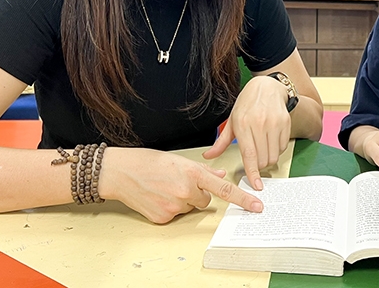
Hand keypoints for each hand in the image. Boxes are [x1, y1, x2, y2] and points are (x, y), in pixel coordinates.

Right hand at [99, 147, 262, 223]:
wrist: (120, 172)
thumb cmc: (148, 162)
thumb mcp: (179, 160)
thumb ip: (203, 170)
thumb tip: (221, 174)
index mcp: (193, 173)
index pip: (224, 189)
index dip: (243, 199)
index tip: (257, 207)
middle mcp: (186, 191)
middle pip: (205, 200)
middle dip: (197, 193)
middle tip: (178, 182)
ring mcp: (174, 206)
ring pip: (189, 207)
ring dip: (182, 200)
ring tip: (164, 187)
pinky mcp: (163, 218)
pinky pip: (175, 215)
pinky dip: (169, 208)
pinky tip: (157, 196)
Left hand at [203, 76, 290, 189]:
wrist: (266, 87)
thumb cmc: (247, 104)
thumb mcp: (231, 121)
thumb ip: (221, 142)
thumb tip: (208, 156)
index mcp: (243, 124)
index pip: (249, 155)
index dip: (253, 172)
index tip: (256, 185)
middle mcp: (260, 124)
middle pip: (263, 159)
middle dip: (258, 166)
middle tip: (254, 159)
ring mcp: (274, 123)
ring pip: (274, 156)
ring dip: (268, 159)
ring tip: (262, 149)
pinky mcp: (285, 123)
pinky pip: (282, 147)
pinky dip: (276, 150)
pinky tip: (270, 141)